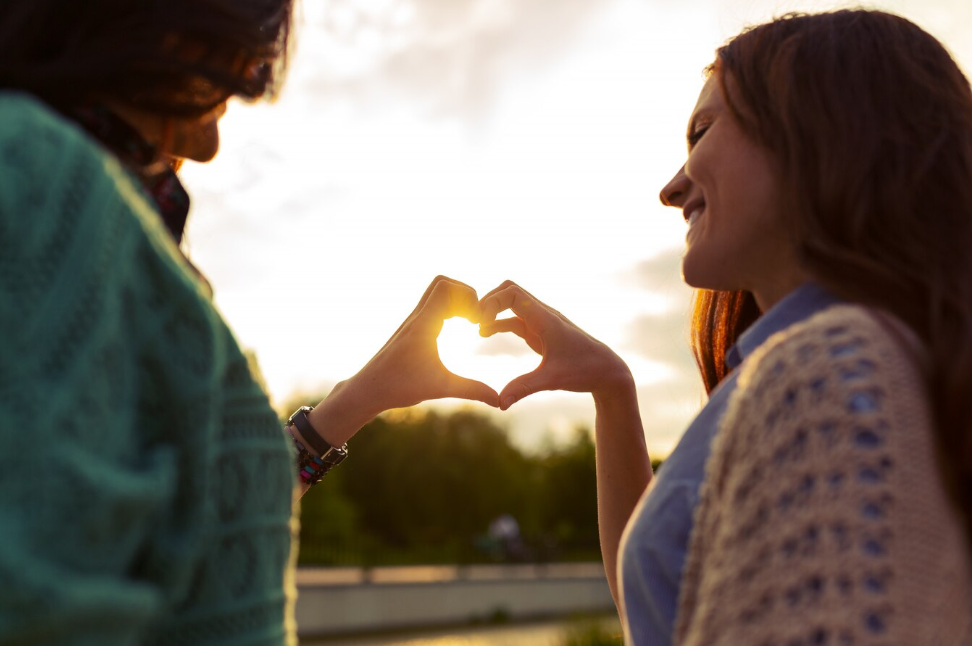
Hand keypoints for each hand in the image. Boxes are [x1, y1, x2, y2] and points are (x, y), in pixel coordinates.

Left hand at [346, 276, 499, 412]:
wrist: (368, 390)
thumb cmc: (400, 387)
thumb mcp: (441, 388)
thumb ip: (472, 390)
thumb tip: (499, 401)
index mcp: (423, 325)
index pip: (446, 288)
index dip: (468, 296)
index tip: (477, 321)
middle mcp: (416, 317)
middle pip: (441, 283)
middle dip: (464, 294)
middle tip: (475, 318)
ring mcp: (411, 321)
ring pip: (435, 293)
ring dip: (455, 301)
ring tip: (468, 323)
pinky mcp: (410, 328)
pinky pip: (430, 306)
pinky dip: (446, 309)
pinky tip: (454, 331)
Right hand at [479, 281, 633, 409]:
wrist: (607, 371)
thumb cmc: (584, 371)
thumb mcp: (552, 380)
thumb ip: (524, 388)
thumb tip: (500, 404)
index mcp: (545, 319)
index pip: (513, 293)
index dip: (491, 302)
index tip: (479, 321)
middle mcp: (543, 315)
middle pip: (509, 290)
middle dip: (488, 301)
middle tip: (472, 320)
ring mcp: (541, 322)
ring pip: (511, 304)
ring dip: (492, 311)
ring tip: (475, 328)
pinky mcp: (540, 332)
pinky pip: (515, 319)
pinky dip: (499, 322)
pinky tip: (485, 333)